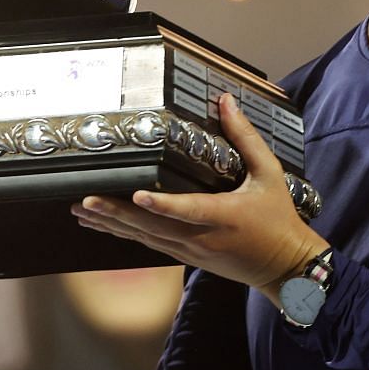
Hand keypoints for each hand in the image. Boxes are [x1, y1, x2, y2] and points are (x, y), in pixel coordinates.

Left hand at [73, 93, 328, 306]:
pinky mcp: (187, 257)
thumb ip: (246, 138)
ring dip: (113, 225)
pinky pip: (151, 244)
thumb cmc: (278, 218)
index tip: (137, 195)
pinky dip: (126, 234)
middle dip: (117, 214)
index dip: (163, 204)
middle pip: (154, 227)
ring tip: (82, 212)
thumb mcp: (270, 174)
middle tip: (86, 202)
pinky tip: (103, 227)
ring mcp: (192, 251)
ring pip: (146, 238)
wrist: (285, 267)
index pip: (189, 210)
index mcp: (224, 216)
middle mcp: (203, 237)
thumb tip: (226, 102)